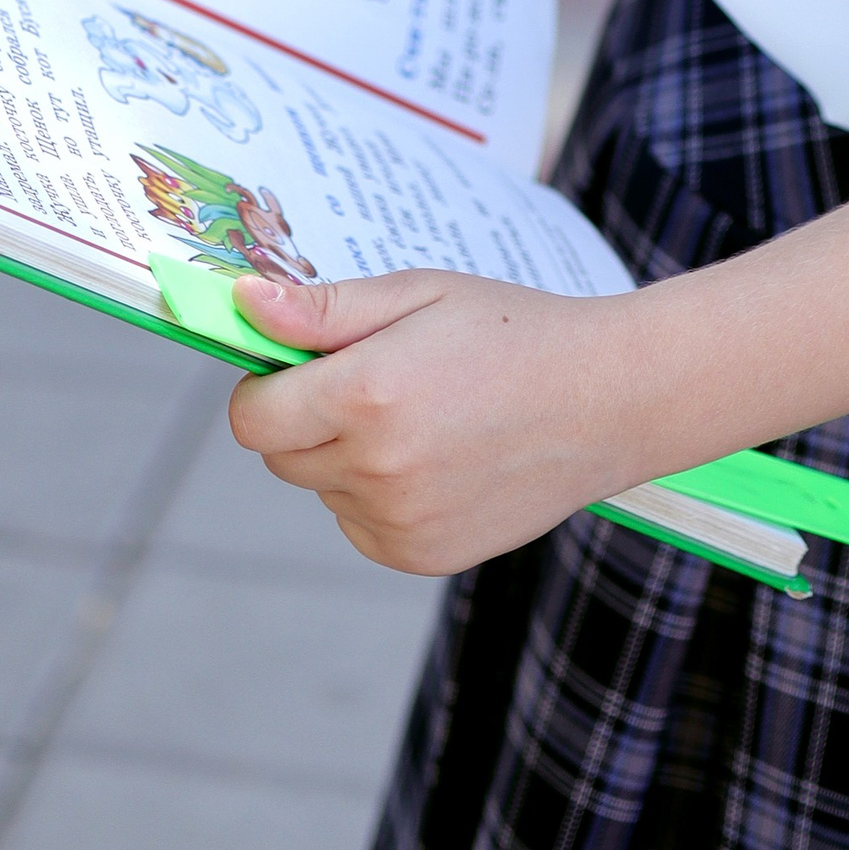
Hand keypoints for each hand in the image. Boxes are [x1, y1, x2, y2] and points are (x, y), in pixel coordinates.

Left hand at [226, 270, 653, 573]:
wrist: (606, 399)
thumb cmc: (512, 330)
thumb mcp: (419, 293)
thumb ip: (322, 309)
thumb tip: (242, 304)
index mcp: (366, 395)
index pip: (252, 419)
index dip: (266, 386)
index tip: (304, 363)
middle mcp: (375, 469)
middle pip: (282, 457)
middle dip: (307, 418)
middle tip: (378, 378)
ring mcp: (400, 523)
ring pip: (323, 490)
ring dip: (346, 458)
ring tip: (423, 416)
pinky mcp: (422, 556)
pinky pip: (360, 524)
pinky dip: (378, 495)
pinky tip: (437, 457)